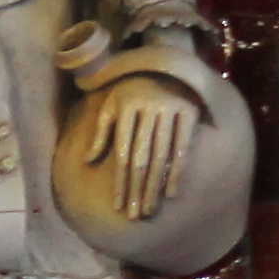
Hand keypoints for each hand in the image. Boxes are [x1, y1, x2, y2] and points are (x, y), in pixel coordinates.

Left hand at [79, 73, 199, 224]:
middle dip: (135, 191)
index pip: (121, 155)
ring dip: (154, 187)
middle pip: (140, 160)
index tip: (116, 206)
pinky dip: (178, 171)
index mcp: (127, 110)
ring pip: (161, 157)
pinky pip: (183, 147)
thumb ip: (101, 131)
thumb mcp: (112, 105)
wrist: (166, 62)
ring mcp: (171, 111)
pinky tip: (172, 192)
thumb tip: (88, 160)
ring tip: (148, 211)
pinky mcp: (191, 112)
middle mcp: (149, 111)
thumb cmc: (132, 90)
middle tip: (133, 217)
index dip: (119, 182)